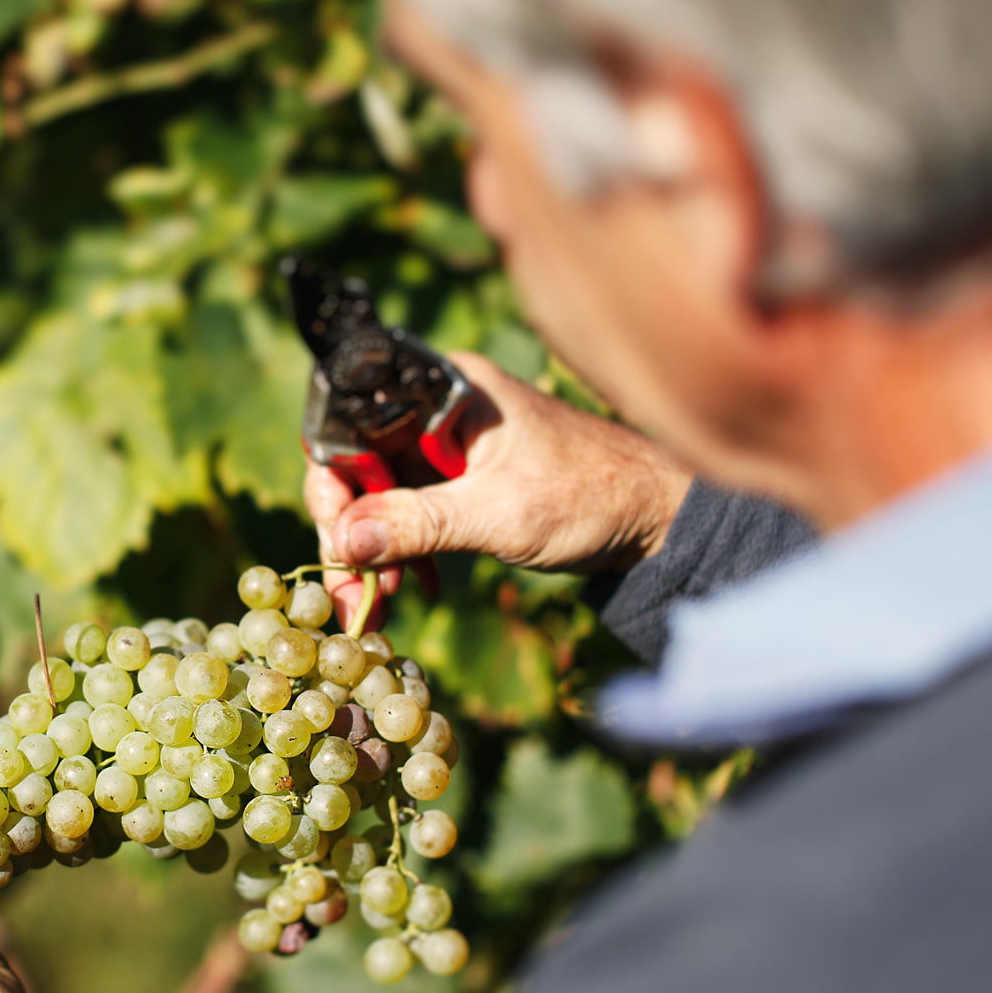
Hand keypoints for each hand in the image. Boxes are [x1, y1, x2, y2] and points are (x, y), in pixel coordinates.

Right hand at [306, 352, 691, 627]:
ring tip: (374, 605)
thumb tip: (343, 543)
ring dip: (369, 550)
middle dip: (347, 531)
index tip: (337, 540)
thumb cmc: (592, 497)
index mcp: (443, 388)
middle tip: (348, 593)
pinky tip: (409, 589)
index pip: (349, 421)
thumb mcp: (500, 515)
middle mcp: (436, 406)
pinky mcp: (460, 476)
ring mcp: (446, 442)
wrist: (659, 517)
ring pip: (377, 491)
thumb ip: (419, 524)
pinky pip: (407, 509)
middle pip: (356, 461)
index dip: (332, 480)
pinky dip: (400, 550)